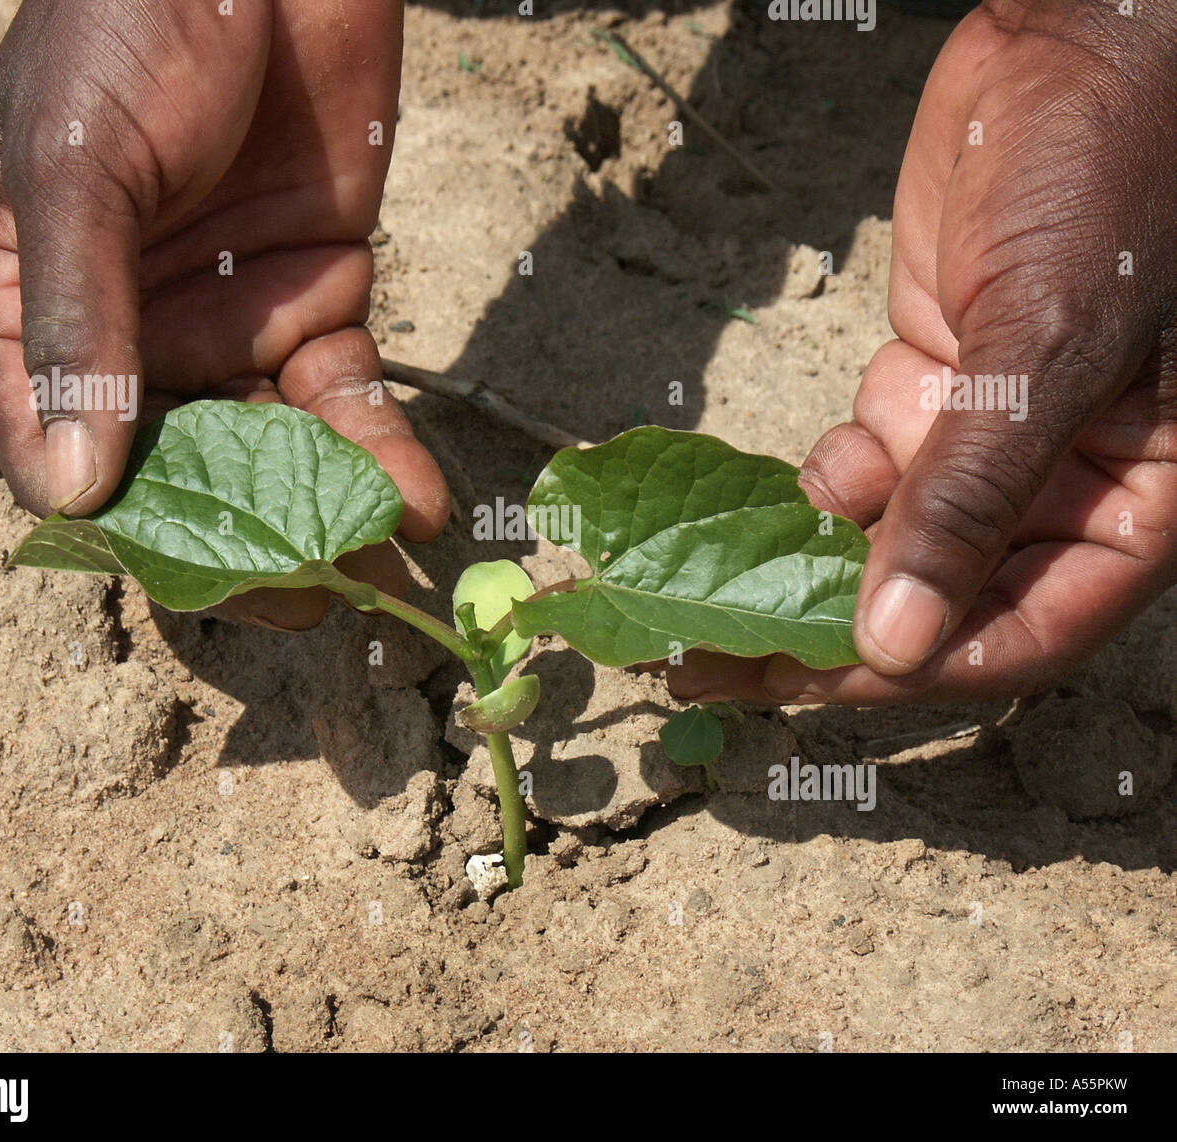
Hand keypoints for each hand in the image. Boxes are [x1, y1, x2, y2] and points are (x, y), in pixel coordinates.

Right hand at [0, 0, 446, 629]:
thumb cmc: (129, 25)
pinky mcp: (320, 304)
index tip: (195, 575)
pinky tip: (416, 503)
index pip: (62, 449)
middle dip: (243, 543)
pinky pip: (347, 401)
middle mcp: (134, 337)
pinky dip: (381, 451)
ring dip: (326, 517)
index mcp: (35, 312)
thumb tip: (73, 488)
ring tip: (378, 575)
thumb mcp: (78, 166)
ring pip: (273, 453)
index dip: (123, 523)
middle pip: (179, 473)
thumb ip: (79, 321)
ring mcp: (231, 325)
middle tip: (305, 603)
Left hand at [669, 0, 1176, 704]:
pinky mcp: (930, 393)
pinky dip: (812, 486)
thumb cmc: (1114, 178)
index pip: (1016, 635)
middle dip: (824, 632)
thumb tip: (894, 641)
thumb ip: (970, 498)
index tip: (800, 683)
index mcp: (1131, 504)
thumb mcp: (1044, 349)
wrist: (1080, 48)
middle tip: (712, 664)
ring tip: (700, 598)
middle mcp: (1058, 489)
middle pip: (933, 601)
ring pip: (884, 539)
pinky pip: (860, 471)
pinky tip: (760, 501)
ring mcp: (986, 443)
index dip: (910, 669)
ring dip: (798, 565)